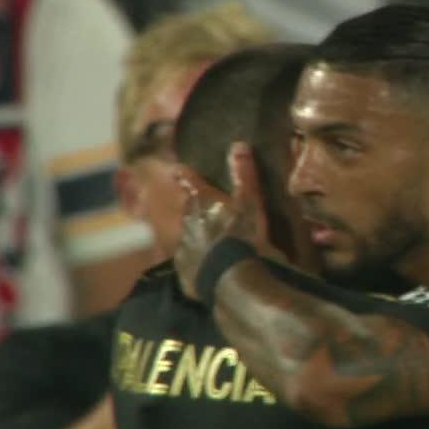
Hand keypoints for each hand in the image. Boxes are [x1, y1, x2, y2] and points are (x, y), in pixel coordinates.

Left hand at [174, 143, 273, 299]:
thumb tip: (238, 145)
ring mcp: (184, 250)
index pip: (191, 183)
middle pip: (190, 213)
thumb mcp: (251, 204)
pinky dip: (199, 266)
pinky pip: (191, 267)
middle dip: (196, 212)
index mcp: (202, 203)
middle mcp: (188, 224)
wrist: (234, 283)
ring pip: (189, 240)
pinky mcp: (185, 276)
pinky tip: (211, 272)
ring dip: (199, 240)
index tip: (177, 169)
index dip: (186, 176)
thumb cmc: (245, 239)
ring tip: (215, 248)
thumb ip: (244, 176)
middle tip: (207, 214)